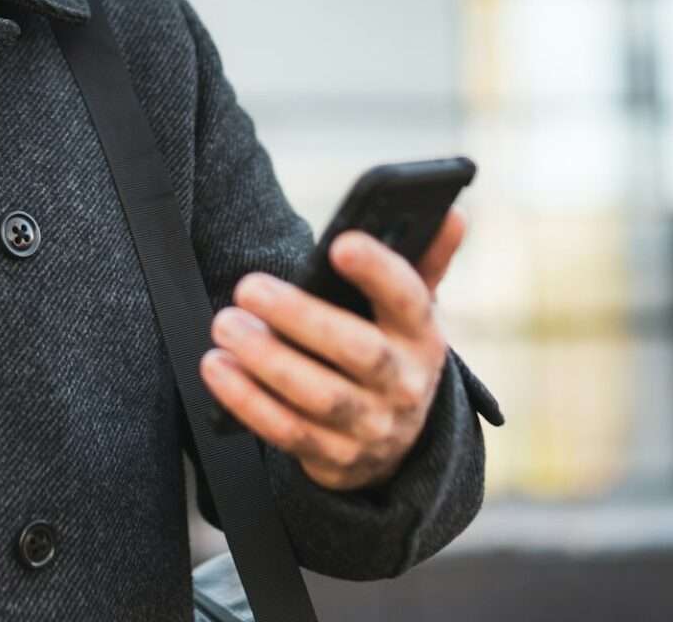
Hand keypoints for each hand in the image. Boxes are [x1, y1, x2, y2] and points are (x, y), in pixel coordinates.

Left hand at [199, 209, 466, 491]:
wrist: (394, 444)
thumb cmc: (390, 352)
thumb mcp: (410, 313)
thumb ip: (425, 259)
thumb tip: (453, 214)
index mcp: (422, 337)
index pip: (409, 299)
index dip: (378, 272)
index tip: (341, 243)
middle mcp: (405, 385)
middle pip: (358, 351)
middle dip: (301, 317)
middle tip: (248, 287)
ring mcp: (372, 428)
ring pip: (319, 396)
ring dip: (266, 361)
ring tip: (227, 326)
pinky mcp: (336, 459)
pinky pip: (288, 432)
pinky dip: (248, 401)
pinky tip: (219, 368)